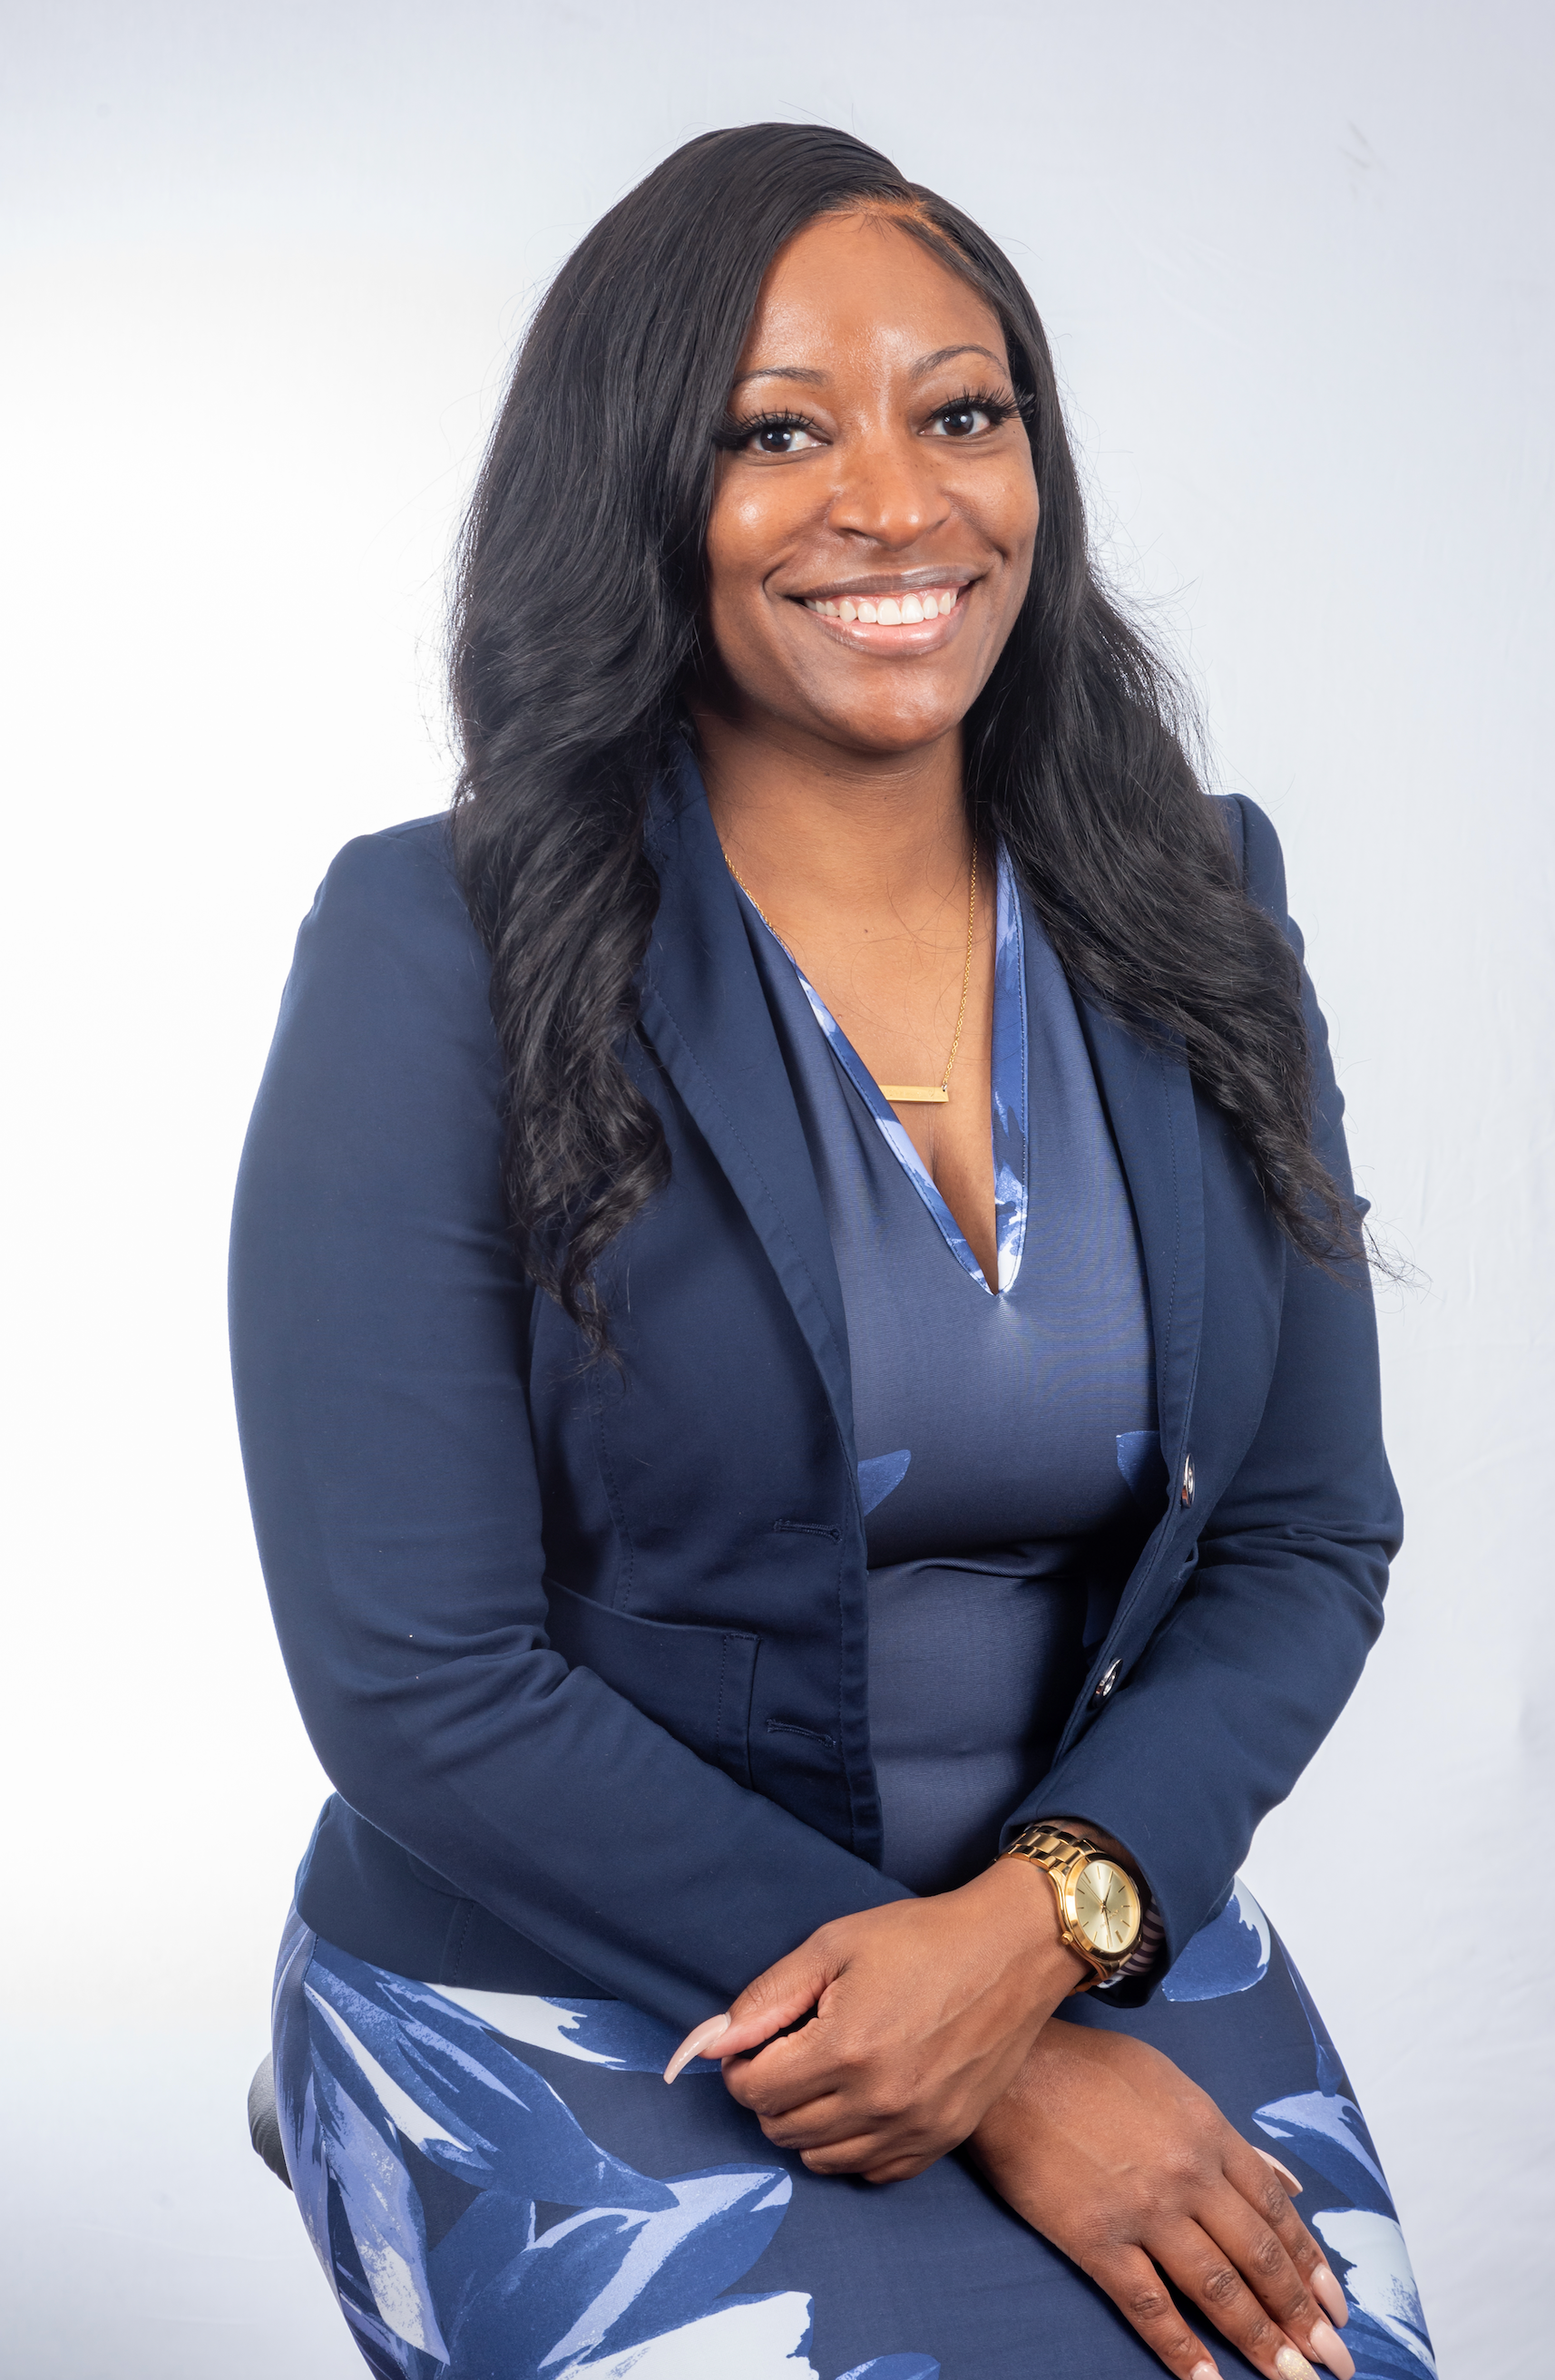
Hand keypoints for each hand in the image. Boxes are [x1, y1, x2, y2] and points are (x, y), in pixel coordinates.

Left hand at [663, 1859, 1088, 2180]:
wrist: (1011, 1951)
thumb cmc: (921, 1939)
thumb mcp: (834, 1945)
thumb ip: (767, 1998)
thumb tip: (712, 2042)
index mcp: (846, 2048)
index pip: (753, 2091)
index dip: (742, 2064)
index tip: (757, 2042)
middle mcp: (880, 2100)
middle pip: (781, 2128)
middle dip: (771, 2090)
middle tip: (793, 2049)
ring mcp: (915, 2127)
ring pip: (820, 2157)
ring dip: (807, 2120)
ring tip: (828, 2072)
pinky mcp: (943, 2140)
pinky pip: (871, 2170)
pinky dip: (853, 2144)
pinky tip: (862, 2100)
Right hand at [971, 2022, 1354, 2379]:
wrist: (1013, 2064)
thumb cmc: (1090, 2067)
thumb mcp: (1172, 2085)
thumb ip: (1228, 2138)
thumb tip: (1283, 2181)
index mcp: (1210, 2134)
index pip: (1277, 2212)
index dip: (1311, 2265)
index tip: (1336, 2309)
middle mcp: (1189, 2176)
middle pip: (1259, 2257)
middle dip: (1301, 2316)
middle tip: (1334, 2362)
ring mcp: (1145, 2211)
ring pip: (1217, 2287)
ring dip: (1259, 2340)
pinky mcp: (1097, 2239)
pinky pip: (1148, 2304)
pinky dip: (1181, 2348)